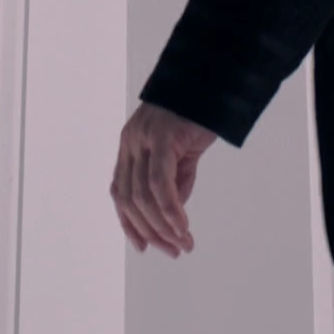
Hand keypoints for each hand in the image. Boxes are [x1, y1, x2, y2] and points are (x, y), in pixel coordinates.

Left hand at [111, 102, 217, 256]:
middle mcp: (130, 142)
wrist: (213, 82)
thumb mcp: (182, 155)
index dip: (129, 223)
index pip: (119, 193)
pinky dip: (170, 211)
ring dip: (163, 227)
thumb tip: (172, 215)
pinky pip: (160, 184)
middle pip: (129, 200)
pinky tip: (182, 227)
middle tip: (173, 251)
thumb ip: (175, 182)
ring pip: (143, 196)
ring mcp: (143, 138)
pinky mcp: (162, 137)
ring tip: (183, 244)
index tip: (145, 247)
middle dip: (150, 232)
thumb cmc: (198, 116)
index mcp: (130, 146)